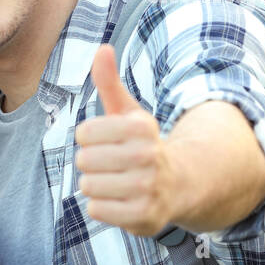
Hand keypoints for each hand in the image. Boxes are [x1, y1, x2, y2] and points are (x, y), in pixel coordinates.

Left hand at [74, 44, 176, 236]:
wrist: (181, 185)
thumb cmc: (142, 145)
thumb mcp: (128, 113)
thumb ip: (109, 82)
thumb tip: (102, 48)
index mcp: (142, 126)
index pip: (84, 132)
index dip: (90, 139)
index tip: (109, 142)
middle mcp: (148, 155)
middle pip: (84, 160)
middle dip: (92, 164)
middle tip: (115, 166)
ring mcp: (148, 187)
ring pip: (88, 185)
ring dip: (96, 186)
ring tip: (118, 183)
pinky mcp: (145, 216)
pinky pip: (96, 210)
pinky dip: (102, 207)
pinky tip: (121, 201)